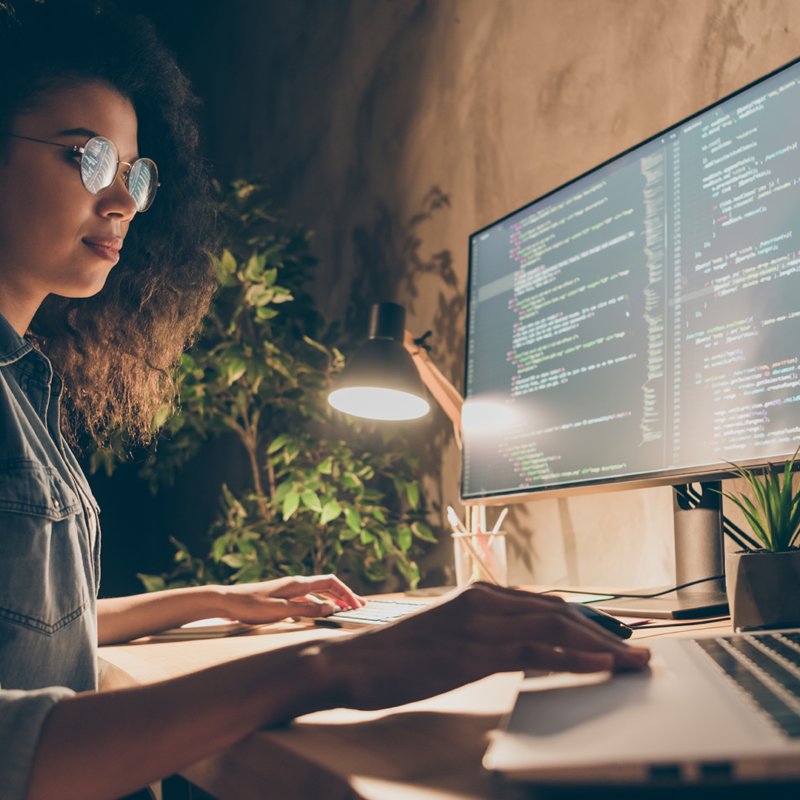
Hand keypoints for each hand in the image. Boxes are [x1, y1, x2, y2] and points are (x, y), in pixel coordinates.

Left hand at [218, 574, 363, 623]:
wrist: (226, 601)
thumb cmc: (250, 605)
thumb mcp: (280, 610)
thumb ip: (306, 610)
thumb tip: (331, 608)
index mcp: (298, 584)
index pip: (330, 582)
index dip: (346, 592)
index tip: (357, 603)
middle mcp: (296, 584)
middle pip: (327, 585)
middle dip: (345, 594)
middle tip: (360, 605)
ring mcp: (289, 590)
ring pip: (319, 592)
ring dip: (334, 599)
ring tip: (346, 608)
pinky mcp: (283, 598)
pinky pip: (308, 599)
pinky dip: (320, 604)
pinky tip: (322, 612)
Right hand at [321, 583, 650, 710]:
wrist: (353, 662)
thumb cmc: (397, 655)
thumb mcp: (447, 637)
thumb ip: (483, 635)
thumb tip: (519, 648)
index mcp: (479, 595)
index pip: (546, 604)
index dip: (585, 620)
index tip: (614, 636)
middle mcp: (484, 600)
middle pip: (559, 611)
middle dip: (603, 631)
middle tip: (637, 650)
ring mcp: (479, 623)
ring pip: (554, 627)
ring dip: (600, 645)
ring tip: (633, 661)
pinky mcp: (473, 649)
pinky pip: (534, 650)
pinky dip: (572, 656)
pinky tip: (599, 664)